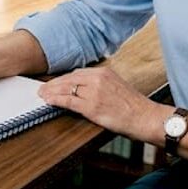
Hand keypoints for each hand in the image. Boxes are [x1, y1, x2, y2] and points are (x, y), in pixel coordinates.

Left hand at [38, 67, 162, 137]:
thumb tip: (84, 89)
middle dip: (54, 84)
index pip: (77, 73)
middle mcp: (98, 78)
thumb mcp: (117, 86)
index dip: (63, 79)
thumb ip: (101, 84)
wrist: (145, 117)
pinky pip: (69, 101)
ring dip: (51, 92)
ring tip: (42, 95)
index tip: (55, 83)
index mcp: (104, 72)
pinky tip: (48, 101)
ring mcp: (94, 92)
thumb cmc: (134, 106)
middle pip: (69, 79)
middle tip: (42, 89)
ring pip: (66, 89)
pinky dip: (56, 100)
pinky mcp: (92, 106)